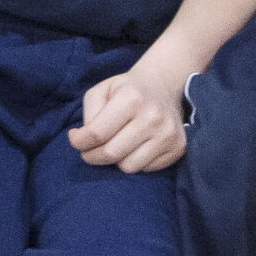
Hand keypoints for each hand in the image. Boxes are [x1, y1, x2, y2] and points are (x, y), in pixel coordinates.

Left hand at [69, 61, 187, 172]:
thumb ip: (88, 113)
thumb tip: (80, 140)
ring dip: (117, 160)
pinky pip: (146, 169)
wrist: (163, 86)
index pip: (96, 134)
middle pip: (110, 154)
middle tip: (92, 149)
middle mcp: (153, 117)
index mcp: (132, 98)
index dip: (79, 142)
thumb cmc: (126, 90)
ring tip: (117, 145)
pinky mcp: (178, 147)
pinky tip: (136, 146)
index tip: (77, 139)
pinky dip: (136, 161)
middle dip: (93, 156)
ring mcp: (168, 133)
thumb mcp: (102, 90)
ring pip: (128, 167)